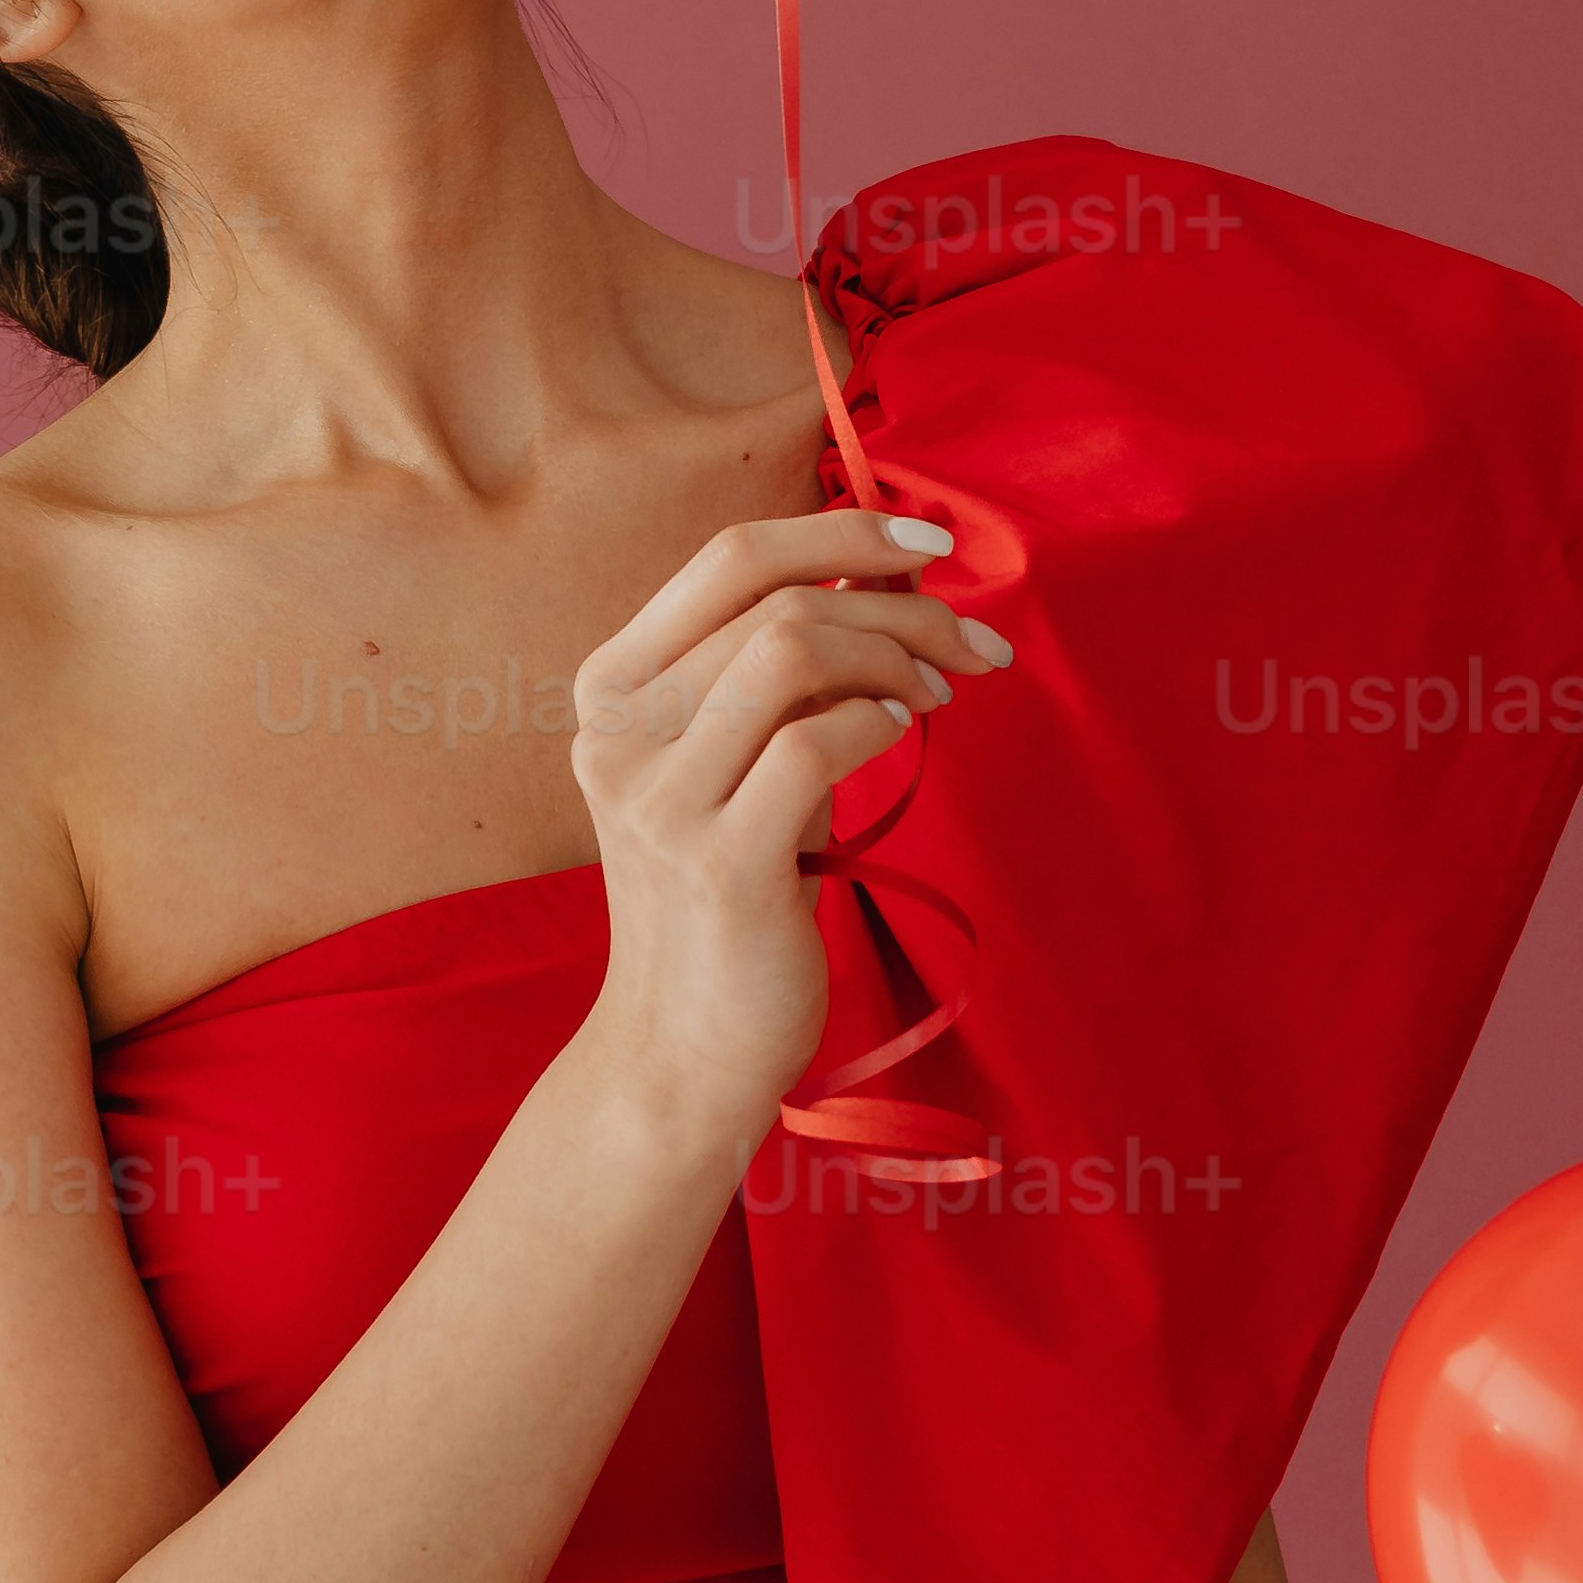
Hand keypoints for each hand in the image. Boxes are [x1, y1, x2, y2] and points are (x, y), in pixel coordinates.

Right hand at [566, 509, 1013, 1150]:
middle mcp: (616, 731)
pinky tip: (903, 737)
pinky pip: (818, 743)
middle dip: (898, 605)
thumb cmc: (730, 895)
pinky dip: (879, 722)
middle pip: (777, 600)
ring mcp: (657, 799)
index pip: (729, 557)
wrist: (682, 1053)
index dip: (842, 529)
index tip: (932, 546)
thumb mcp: (735, 761)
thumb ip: (782, 671)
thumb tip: (891, 570)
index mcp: (611, 686)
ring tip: (939, 696)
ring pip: (793, 652)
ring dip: (894, 656)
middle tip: (970, 647)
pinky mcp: (718, 864)